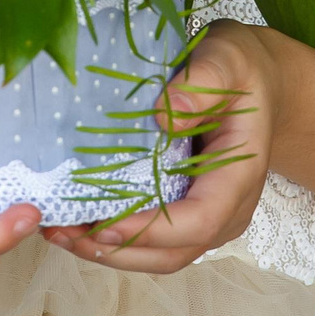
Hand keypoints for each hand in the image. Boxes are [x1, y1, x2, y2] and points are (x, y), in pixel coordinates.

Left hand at [43, 20, 278, 274]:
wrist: (256, 84)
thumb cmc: (240, 71)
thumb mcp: (225, 60)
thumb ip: (201, 84)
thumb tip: (165, 117)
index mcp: (238, 176)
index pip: (199, 220)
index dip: (150, 228)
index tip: (103, 223)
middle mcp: (227, 209)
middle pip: (173, 252)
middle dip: (116, 250)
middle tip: (62, 231)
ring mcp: (208, 216)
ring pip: (158, 255)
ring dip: (108, 251)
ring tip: (58, 231)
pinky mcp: (186, 211)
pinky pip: (152, 239)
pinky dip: (114, 238)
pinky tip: (77, 221)